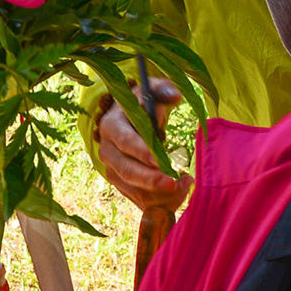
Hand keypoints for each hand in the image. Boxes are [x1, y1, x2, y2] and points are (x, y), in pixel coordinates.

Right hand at [95, 83, 191, 215]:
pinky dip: (158, 200)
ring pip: (131, 188)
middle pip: (125, 170)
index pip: (124, 141)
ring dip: (156, 193)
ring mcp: (113, 169)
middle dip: (149, 179)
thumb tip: (175, 96)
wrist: (130, 119)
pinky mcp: (121, 184)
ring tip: (183, 187)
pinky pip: (138, 198)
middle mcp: (107, 150)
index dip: (142, 151)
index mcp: (111, 125)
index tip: (161, 160)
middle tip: (172, 184)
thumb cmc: (144, 103)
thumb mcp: (152, 90)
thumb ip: (164, 90)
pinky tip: (179, 192)